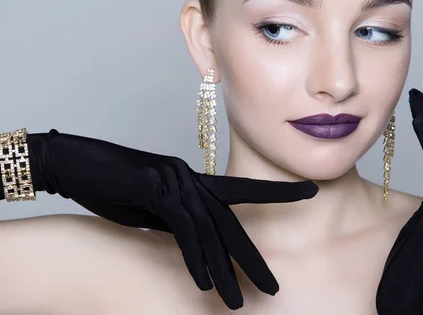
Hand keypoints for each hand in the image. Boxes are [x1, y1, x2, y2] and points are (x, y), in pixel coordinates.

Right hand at [22, 130, 317, 309]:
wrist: (73, 161)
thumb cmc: (113, 182)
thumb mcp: (152, 204)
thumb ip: (177, 217)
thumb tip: (196, 238)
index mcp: (195, 180)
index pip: (244, 190)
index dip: (279, 193)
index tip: (310, 194)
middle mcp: (192, 179)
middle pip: (233, 223)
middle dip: (254, 258)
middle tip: (274, 287)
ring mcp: (175, 183)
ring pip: (210, 232)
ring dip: (225, 271)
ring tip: (239, 303)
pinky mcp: (154, 191)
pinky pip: (182, 231)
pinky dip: (194, 259)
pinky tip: (204, 284)